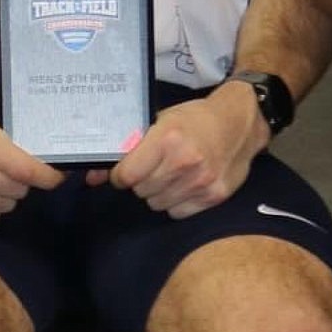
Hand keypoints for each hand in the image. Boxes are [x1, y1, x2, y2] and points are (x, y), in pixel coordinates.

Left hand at [95, 79, 268, 216]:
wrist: (240, 121)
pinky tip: (185, 184)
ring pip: (157, 204)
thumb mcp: (162, 121)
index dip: (121, 175)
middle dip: (141, 181)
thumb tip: (91, 177)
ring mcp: (200, 182)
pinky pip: (177, 213)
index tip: (125, 170)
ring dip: (158, 192)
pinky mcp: (213, 197)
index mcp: (167, 138)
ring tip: (171, 173)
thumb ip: (130, 147)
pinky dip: (176, 202)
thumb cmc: (196, 118)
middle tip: (153, 166)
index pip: (127, 175)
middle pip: (141, 190)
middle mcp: (183, 162)